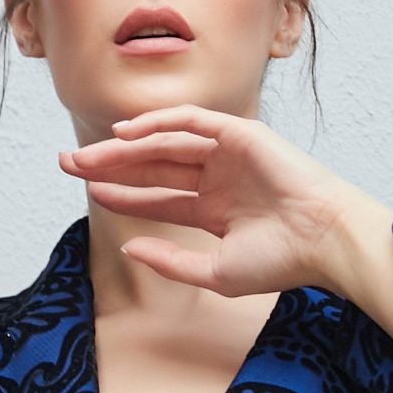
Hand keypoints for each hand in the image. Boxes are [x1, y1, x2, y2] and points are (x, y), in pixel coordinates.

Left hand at [58, 107, 389, 298]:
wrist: (322, 241)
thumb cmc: (280, 262)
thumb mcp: (215, 271)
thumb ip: (171, 261)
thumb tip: (129, 248)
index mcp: (216, 211)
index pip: (159, 198)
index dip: (123, 194)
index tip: (90, 192)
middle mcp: (219, 179)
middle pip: (153, 166)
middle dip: (111, 165)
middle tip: (69, 166)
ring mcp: (229, 155)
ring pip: (165, 143)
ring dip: (125, 147)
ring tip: (87, 155)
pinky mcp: (240, 133)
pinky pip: (191, 121)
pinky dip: (158, 122)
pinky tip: (126, 133)